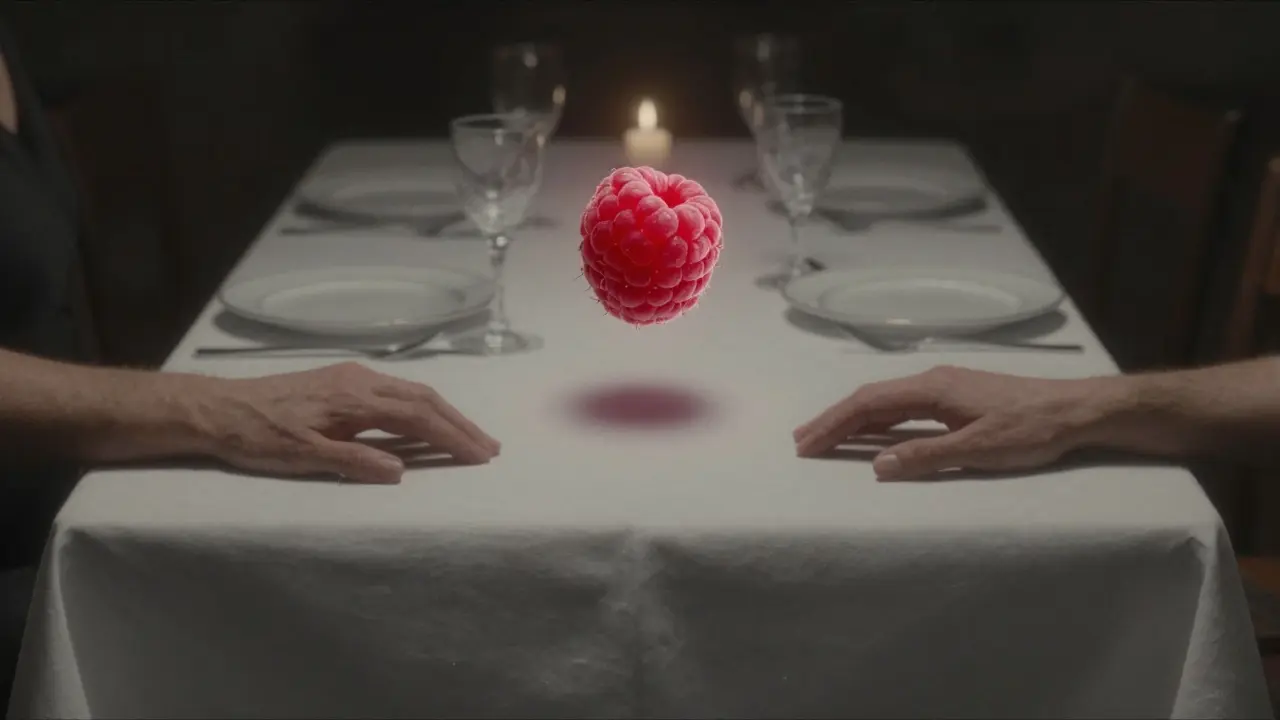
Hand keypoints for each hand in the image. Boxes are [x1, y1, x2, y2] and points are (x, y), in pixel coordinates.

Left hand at [195, 362, 499, 483]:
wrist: (219, 409)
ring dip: (444, 414)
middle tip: (490, 447)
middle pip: (424, 399)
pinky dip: (422, 408)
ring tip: (469, 437)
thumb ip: (353, 462)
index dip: (452, 437)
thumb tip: (402, 470)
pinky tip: (426, 422)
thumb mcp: (303, 457)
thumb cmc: (258, 437)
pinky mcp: (342, 381)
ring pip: (412, 392)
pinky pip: (395, 392)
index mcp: (355, 398)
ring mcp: (352, 377)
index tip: (480, 456)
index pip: (418, 416)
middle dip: (460, 424)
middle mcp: (361, 380)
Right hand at [793, 365, 1125, 480]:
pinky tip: (873, 436)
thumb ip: (927, 457)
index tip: (807, 444)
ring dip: (854, 421)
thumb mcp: (979, 449)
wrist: (1076, 411)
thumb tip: (878, 465)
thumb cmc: (1031, 430)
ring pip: (887, 403)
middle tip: (802, 442)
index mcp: (932, 388)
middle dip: (834, 420)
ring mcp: (945, 388)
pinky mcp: (957, 399)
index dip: (834, 424)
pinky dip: (879, 422)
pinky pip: (904, 408)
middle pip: (870, 400)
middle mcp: (932, 381)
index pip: (868, 404)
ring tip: (826, 439)